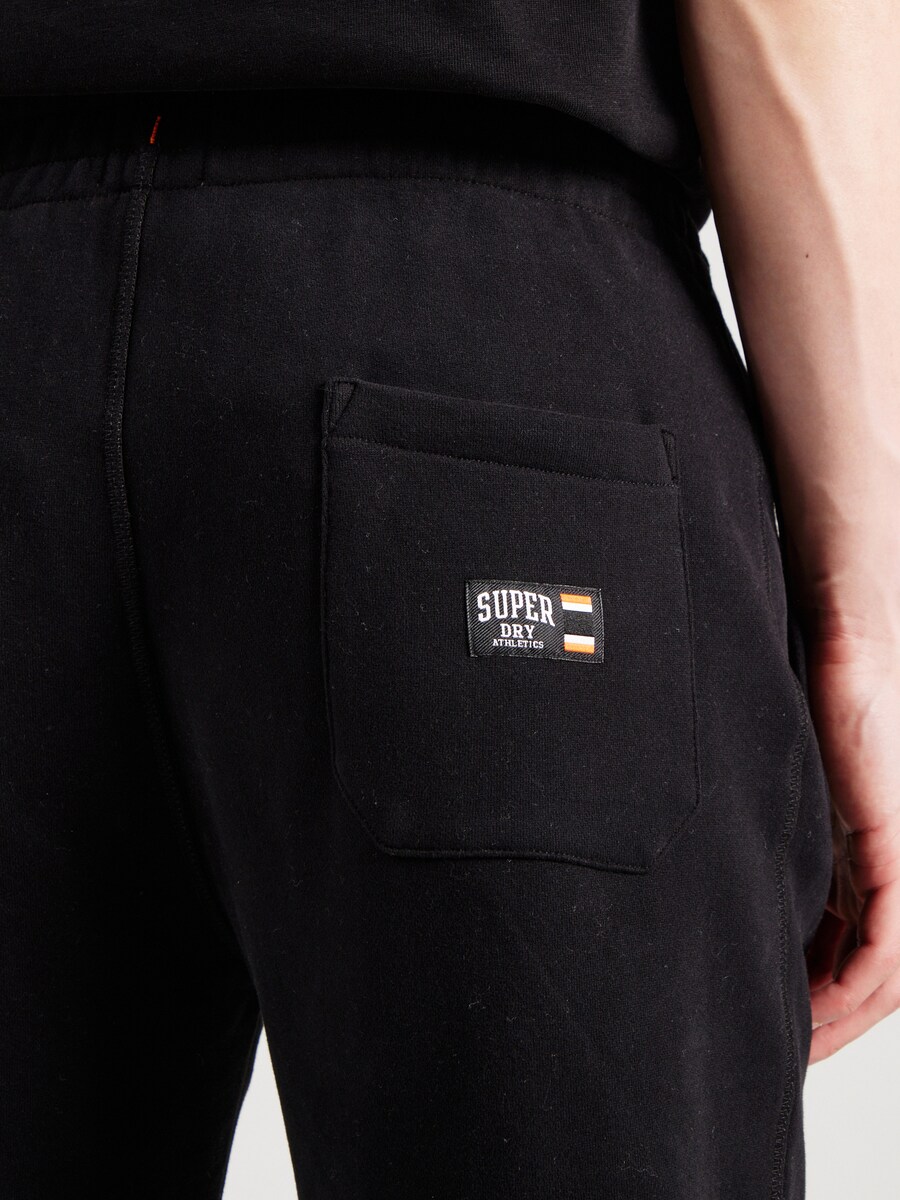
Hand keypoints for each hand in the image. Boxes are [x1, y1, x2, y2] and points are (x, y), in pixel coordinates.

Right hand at [803, 623, 899, 1063]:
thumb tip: (706, 866)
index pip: (847, 947)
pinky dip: (857, 982)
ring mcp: (896, 858)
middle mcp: (883, 864)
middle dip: (830, 1019)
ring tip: (799, 1043)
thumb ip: (760, 834)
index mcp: (855, 854)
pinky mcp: (896, 847)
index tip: (779, 1024)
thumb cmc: (801, 697)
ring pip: (884, 969)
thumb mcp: (773, 788)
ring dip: (842, 1015)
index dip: (819, 996)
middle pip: (870, 970)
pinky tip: (824, 1006)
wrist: (839, 643)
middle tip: (787, 1051)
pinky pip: (887, 940)